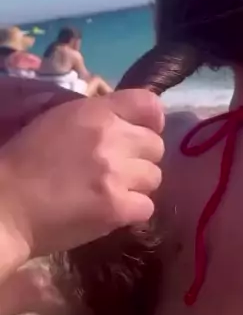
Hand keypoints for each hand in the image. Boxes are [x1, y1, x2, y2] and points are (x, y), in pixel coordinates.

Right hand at [0, 88, 164, 265]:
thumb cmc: (23, 163)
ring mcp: (116, 174)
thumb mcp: (57, 122)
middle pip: (156, 145)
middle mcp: (112, 138)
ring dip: (136, 185)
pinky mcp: (117, 208)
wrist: (5, 206)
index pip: (149, 103)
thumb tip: (125, 124)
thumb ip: (95, 118)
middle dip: (140, 158)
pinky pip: (147, 206)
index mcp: (95, 112)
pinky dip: (132, 211)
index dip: (150, 120)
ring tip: (112, 192)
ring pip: (154, 177)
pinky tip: (111, 211)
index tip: (141, 133)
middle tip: (118, 170)